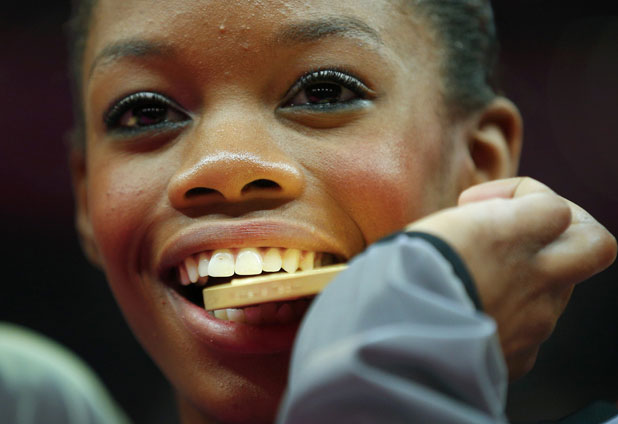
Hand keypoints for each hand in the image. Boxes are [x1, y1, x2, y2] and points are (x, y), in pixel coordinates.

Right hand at [406, 177, 616, 378]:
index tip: (481, 207)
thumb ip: (481, 219)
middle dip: (569, 231)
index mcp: (508, 236)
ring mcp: (534, 323)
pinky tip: (473, 312)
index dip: (521, 195)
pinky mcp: (521, 356)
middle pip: (595, 244)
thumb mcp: (440, 226)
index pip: (555, 204)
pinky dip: (511, 317)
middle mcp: (535, 279)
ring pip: (557, 289)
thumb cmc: (405, 277)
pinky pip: (531, 330)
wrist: (395, 340)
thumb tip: (492, 218)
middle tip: (530, 232)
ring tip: (480, 277)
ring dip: (530, 277)